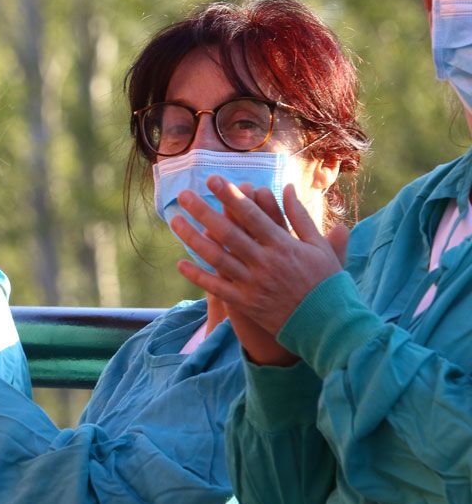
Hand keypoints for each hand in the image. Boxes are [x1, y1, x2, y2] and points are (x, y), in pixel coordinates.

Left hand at [170, 176, 346, 337]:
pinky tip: (180, 263)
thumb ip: (300, 216)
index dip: (231, 196)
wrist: (328, 324)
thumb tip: (286, 187)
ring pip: (216, 257)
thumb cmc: (326, 282)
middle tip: (183, 194)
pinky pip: (217, 288)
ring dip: (192, 238)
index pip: (251, 214)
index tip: (213, 179)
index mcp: (283, 245)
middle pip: (227, 232)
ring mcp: (253, 284)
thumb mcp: (319, 246)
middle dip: (203, 211)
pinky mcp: (245, 304)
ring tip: (175, 220)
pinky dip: (198, 275)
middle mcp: (265, 262)